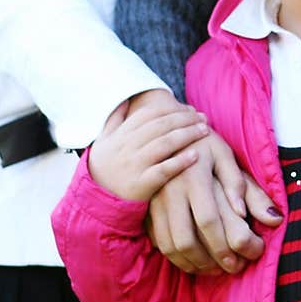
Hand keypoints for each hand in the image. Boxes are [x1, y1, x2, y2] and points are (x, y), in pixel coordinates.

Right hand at [88, 89, 209, 202]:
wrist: (96, 202)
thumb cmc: (105, 169)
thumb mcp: (103, 141)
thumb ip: (114, 119)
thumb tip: (126, 99)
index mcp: (121, 134)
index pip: (150, 114)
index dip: (171, 109)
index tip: (188, 108)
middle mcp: (127, 146)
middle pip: (161, 126)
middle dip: (185, 119)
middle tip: (203, 117)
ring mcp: (134, 165)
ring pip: (164, 144)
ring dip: (187, 135)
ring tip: (205, 131)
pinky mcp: (140, 184)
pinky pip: (163, 170)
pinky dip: (180, 162)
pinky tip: (196, 155)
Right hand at [146, 129, 282, 275]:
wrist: (165, 131)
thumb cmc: (203, 144)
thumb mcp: (225, 155)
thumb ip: (242, 185)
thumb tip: (261, 216)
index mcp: (194, 177)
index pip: (209, 220)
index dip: (228, 244)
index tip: (247, 256)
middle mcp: (171, 191)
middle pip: (187, 239)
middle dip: (211, 261)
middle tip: (232, 269)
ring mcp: (155, 202)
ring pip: (170, 245)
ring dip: (193, 264)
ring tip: (215, 269)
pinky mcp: (147, 209)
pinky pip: (159, 242)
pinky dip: (176, 258)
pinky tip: (194, 261)